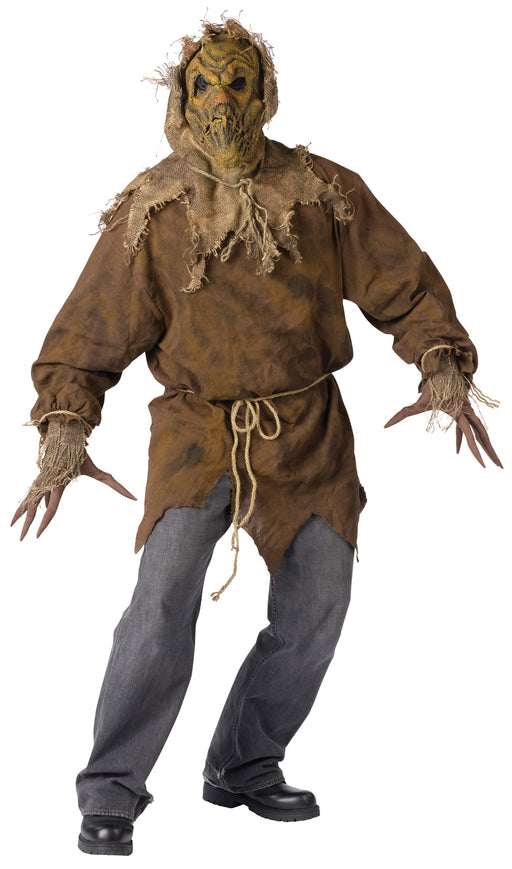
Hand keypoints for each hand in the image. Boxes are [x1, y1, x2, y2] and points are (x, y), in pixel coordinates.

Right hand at [11, 452, 135, 540]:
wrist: (65, 434)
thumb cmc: (82, 454)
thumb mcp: (99, 471)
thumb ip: (115, 485)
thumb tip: (134, 498)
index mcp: (59, 484)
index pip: (51, 509)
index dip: (44, 523)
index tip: (38, 535)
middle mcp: (47, 483)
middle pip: (33, 508)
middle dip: (27, 524)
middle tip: (23, 539)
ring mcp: (42, 480)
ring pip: (28, 500)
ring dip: (21, 513)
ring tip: (12, 526)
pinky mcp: (41, 478)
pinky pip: (31, 493)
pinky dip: (26, 503)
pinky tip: (25, 513)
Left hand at [384, 382, 502, 468]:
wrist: (442, 367)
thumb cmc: (430, 385)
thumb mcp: (416, 402)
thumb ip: (401, 414)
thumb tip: (384, 426)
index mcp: (460, 412)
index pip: (469, 436)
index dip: (475, 452)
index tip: (482, 465)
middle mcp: (467, 412)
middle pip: (482, 436)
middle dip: (490, 452)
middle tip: (499, 467)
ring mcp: (467, 411)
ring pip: (479, 432)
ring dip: (484, 447)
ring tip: (489, 461)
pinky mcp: (463, 411)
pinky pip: (465, 428)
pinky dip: (463, 439)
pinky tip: (458, 451)